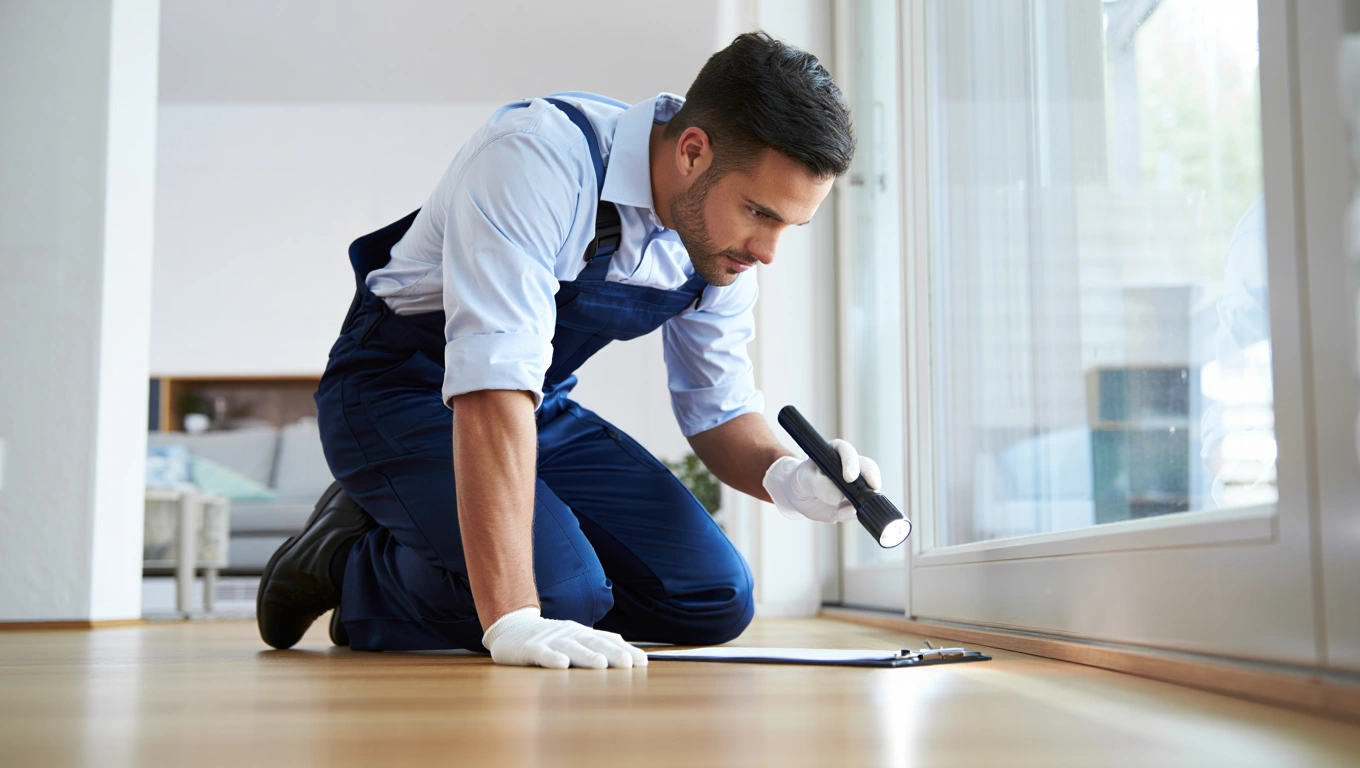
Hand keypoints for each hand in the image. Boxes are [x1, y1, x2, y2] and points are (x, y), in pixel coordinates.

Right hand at [482, 607, 648, 668]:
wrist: (512, 627)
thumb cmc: (548, 637)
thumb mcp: (574, 638)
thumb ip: (596, 642)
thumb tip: (624, 645)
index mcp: (581, 634)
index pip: (607, 641)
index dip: (624, 650)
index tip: (642, 661)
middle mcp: (569, 635)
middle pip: (593, 643)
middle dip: (612, 653)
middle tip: (628, 664)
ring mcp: (549, 641)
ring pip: (570, 648)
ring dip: (586, 656)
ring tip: (601, 664)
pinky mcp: (529, 649)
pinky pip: (541, 654)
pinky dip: (551, 658)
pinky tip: (561, 664)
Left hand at [761, 440, 881, 522]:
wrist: (799, 496)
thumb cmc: (802, 480)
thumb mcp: (805, 480)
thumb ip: (820, 486)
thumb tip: (840, 497)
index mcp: (835, 453)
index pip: (846, 451)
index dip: (851, 462)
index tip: (849, 477)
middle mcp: (850, 466)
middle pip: (867, 467)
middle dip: (871, 476)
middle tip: (871, 487)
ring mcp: (856, 484)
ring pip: (870, 488)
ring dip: (869, 497)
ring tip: (856, 507)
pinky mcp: (856, 502)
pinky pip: (861, 507)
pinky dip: (858, 512)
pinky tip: (847, 513)